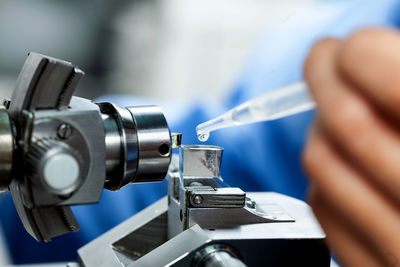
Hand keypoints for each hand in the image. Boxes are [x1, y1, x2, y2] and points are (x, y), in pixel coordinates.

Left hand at [303, 28, 399, 266]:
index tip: (344, 48)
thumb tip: (361, 53)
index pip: (393, 86)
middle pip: (347, 120)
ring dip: (321, 129)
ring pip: (321, 161)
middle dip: (323, 79)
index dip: (357, 54)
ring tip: (340, 119)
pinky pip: (320, 206)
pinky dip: (324, 178)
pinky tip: (348, 168)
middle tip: (323, 64)